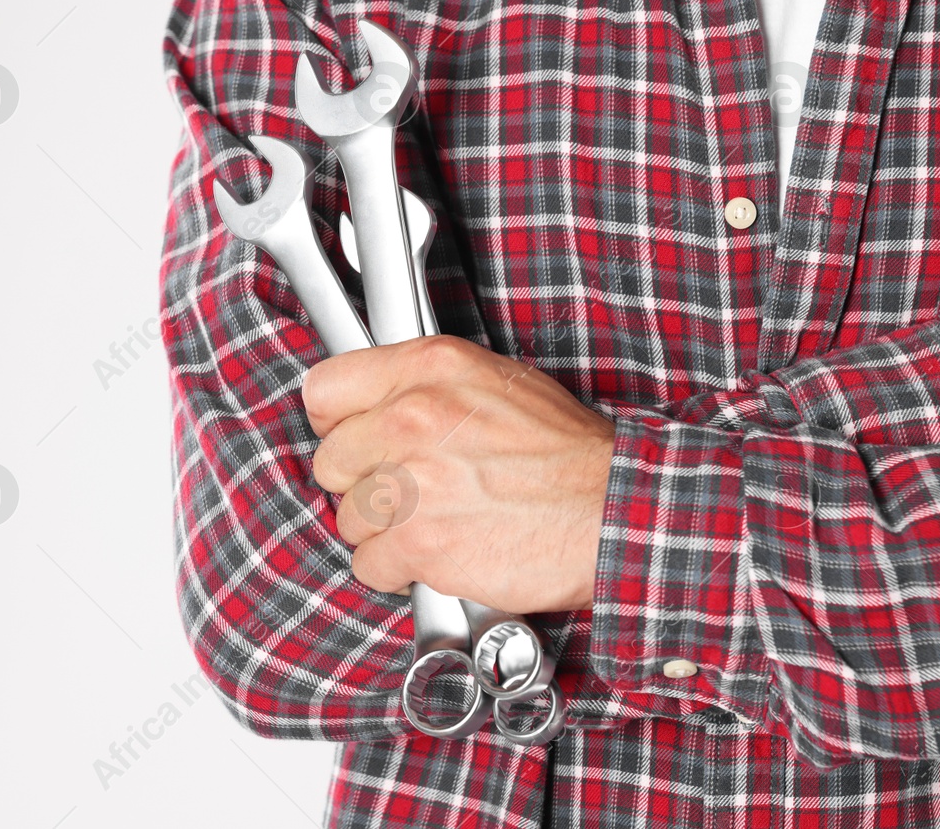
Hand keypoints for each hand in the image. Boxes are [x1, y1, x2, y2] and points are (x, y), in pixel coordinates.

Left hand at [303, 336, 615, 613]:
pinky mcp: (420, 543)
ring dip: (384, 529)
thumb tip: (372, 405)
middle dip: (363, 482)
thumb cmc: (566, 454)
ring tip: (434, 522)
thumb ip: (424, 386)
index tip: (354, 440)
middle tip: (408, 489)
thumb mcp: (495, 381)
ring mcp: (412, 483)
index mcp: (429, 369)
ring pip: (347, 517)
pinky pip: (369, 564)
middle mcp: (413, 418)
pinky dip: (399, 570)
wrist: (614, 513)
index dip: (339, 423)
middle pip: (331, 462)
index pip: (325, 389)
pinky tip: (438, 553)